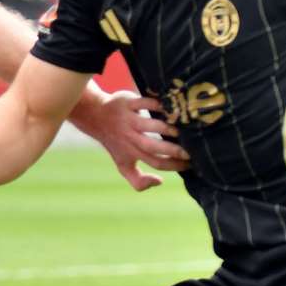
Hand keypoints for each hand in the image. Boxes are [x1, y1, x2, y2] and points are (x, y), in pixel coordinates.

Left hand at [75, 90, 189, 191]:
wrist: (95, 117)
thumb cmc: (116, 143)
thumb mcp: (123, 165)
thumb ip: (138, 181)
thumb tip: (160, 182)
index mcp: (132, 154)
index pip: (156, 163)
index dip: (174, 165)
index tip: (190, 163)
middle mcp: (130, 138)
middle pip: (153, 147)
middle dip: (173, 149)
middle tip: (190, 149)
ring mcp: (129, 120)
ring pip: (151, 126)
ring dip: (167, 128)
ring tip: (181, 129)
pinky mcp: (127, 103)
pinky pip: (144, 103)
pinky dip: (157, 105)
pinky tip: (170, 107)